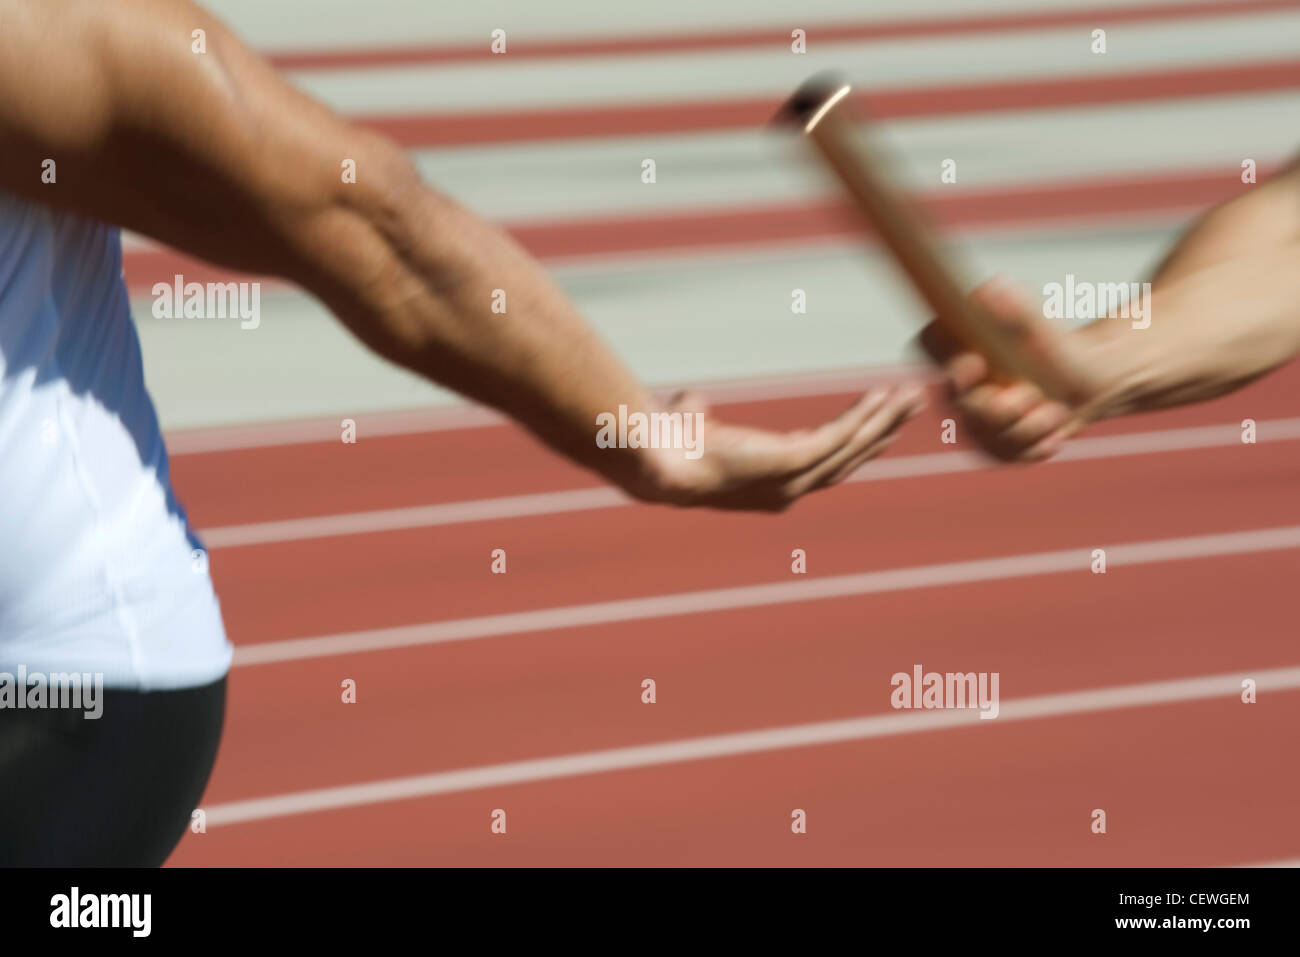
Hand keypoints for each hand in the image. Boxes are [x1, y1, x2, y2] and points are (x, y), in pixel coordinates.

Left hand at [636, 385, 925, 510]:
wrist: (660, 461)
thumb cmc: (668, 447)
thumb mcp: (693, 425)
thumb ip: (697, 413)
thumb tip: (691, 400)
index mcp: (770, 483)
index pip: (823, 462)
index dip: (852, 443)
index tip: (874, 423)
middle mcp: (788, 487)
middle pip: (849, 457)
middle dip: (882, 431)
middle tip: (910, 407)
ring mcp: (794, 477)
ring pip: (853, 445)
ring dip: (885, 420)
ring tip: (912, 396)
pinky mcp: (795, 461)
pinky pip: (841, 435)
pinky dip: (865, 415)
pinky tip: (884, 396)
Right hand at [918, 276, 1115, 461]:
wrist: (1093, 381)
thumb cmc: (1064, 349)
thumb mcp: (1046, 332)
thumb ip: (1019, 314)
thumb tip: (992, 288)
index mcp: (963, 345)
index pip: (930, 342)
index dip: (945, 357)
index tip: (976, 364)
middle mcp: (960, 382)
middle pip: (959, 401)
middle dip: (1000, 407)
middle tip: (1034, 395)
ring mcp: (975, 417)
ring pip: (985, 434)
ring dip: (1026, 428)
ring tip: (1056, 413)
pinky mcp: (995, 445)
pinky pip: (1003, 454)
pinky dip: (1032, 446)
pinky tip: (1053, 436)